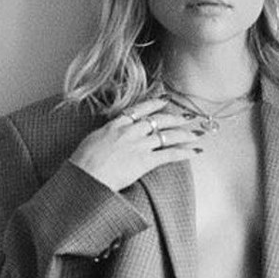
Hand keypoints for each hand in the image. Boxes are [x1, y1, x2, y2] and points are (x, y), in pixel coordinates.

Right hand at [69, 97, 206, 192]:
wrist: (85, 176)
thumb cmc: (82, 163)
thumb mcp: (91, 140)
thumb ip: (105, 135)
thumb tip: (109, 135)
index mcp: (115, 125)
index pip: (139, 109)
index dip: (154, 104)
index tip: (165, 100)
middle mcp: (129, 131)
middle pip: (157, 120)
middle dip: (175, 118)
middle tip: (187, 117)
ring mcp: (138, 145)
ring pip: (167, 135)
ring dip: (184, 133)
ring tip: (196, 133)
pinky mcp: (145, 161)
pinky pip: (169, 154)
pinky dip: (185, 152)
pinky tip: (195, 152)